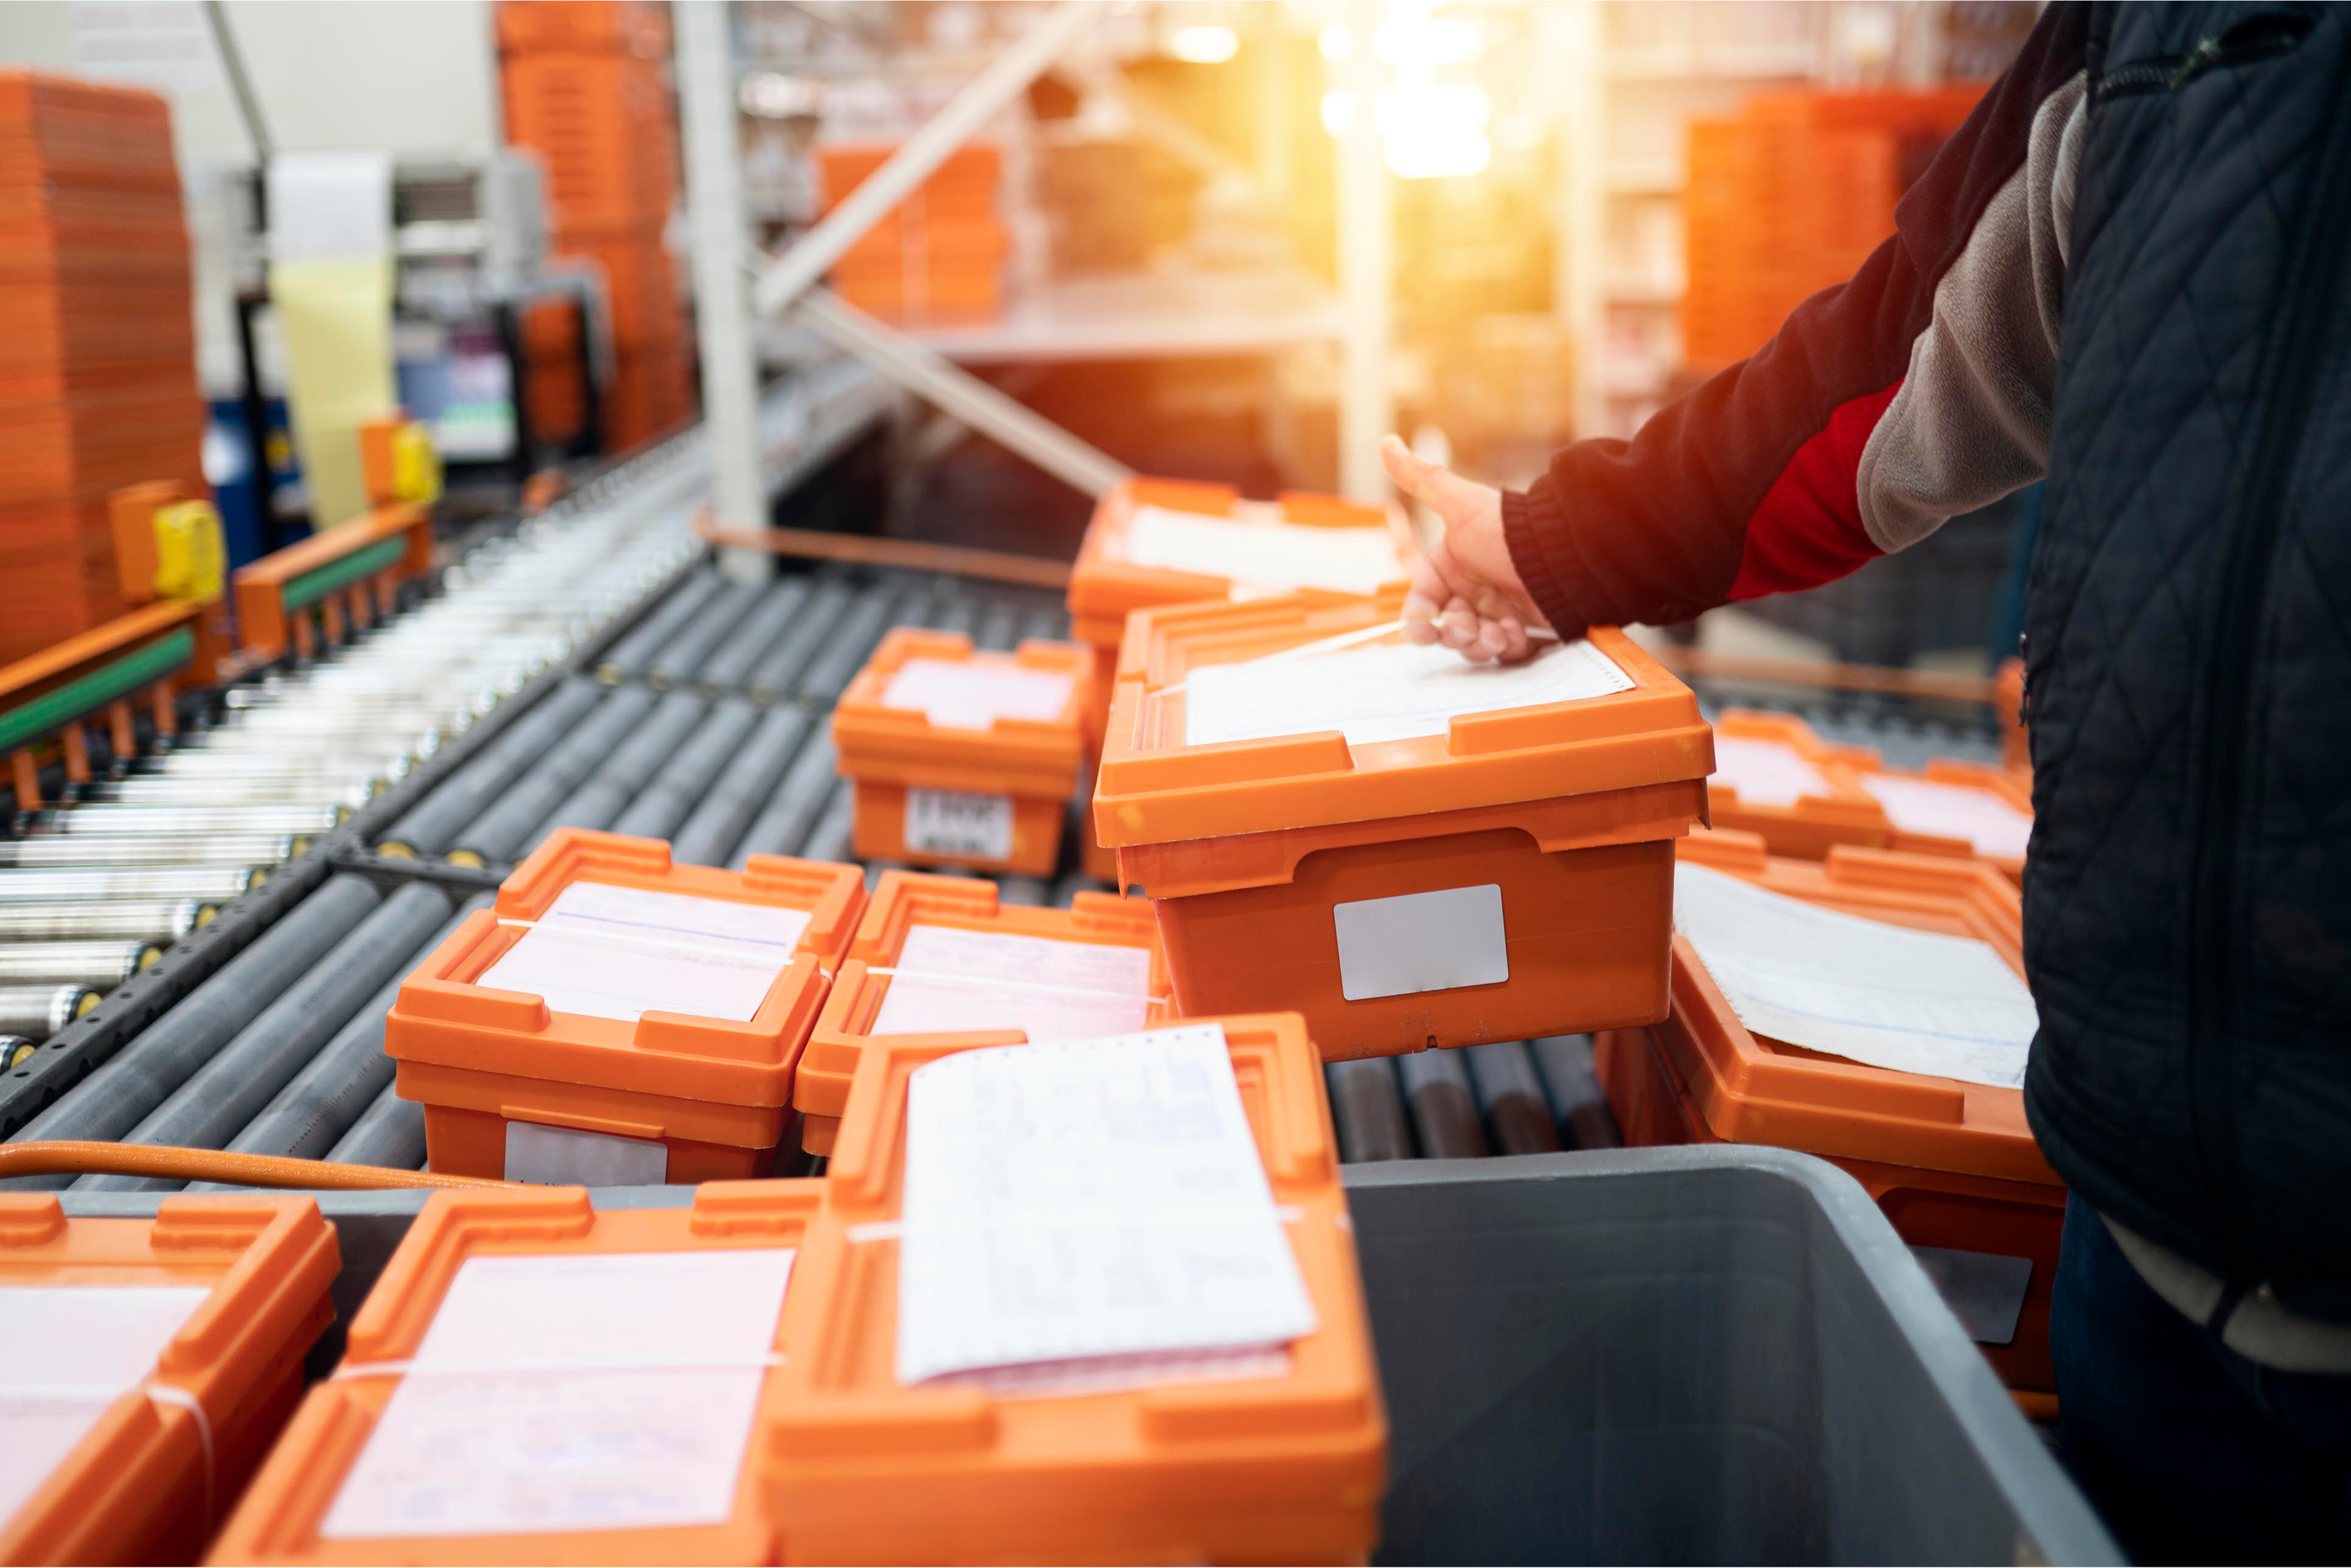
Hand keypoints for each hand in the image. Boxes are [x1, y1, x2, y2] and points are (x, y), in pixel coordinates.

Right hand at [1382, 434, 1546, 663]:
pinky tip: (1517, 635)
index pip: (1423, 602)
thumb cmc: (1508, 531)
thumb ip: (1419, 479)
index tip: (1423, 630)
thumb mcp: (1459, 505)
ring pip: (1474, 644)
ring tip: (1497, 633)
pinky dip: (1507, 648)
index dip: (1419, 620)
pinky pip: (1506, 653)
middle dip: (1455, 633)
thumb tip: (1386, 443)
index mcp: (1452, 565)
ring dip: (1480, 643)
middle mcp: (1474, 590)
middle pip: (1447, 628)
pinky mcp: (1525, 629)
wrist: (1565, 554)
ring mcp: (1500, 610)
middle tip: (1470, 628)